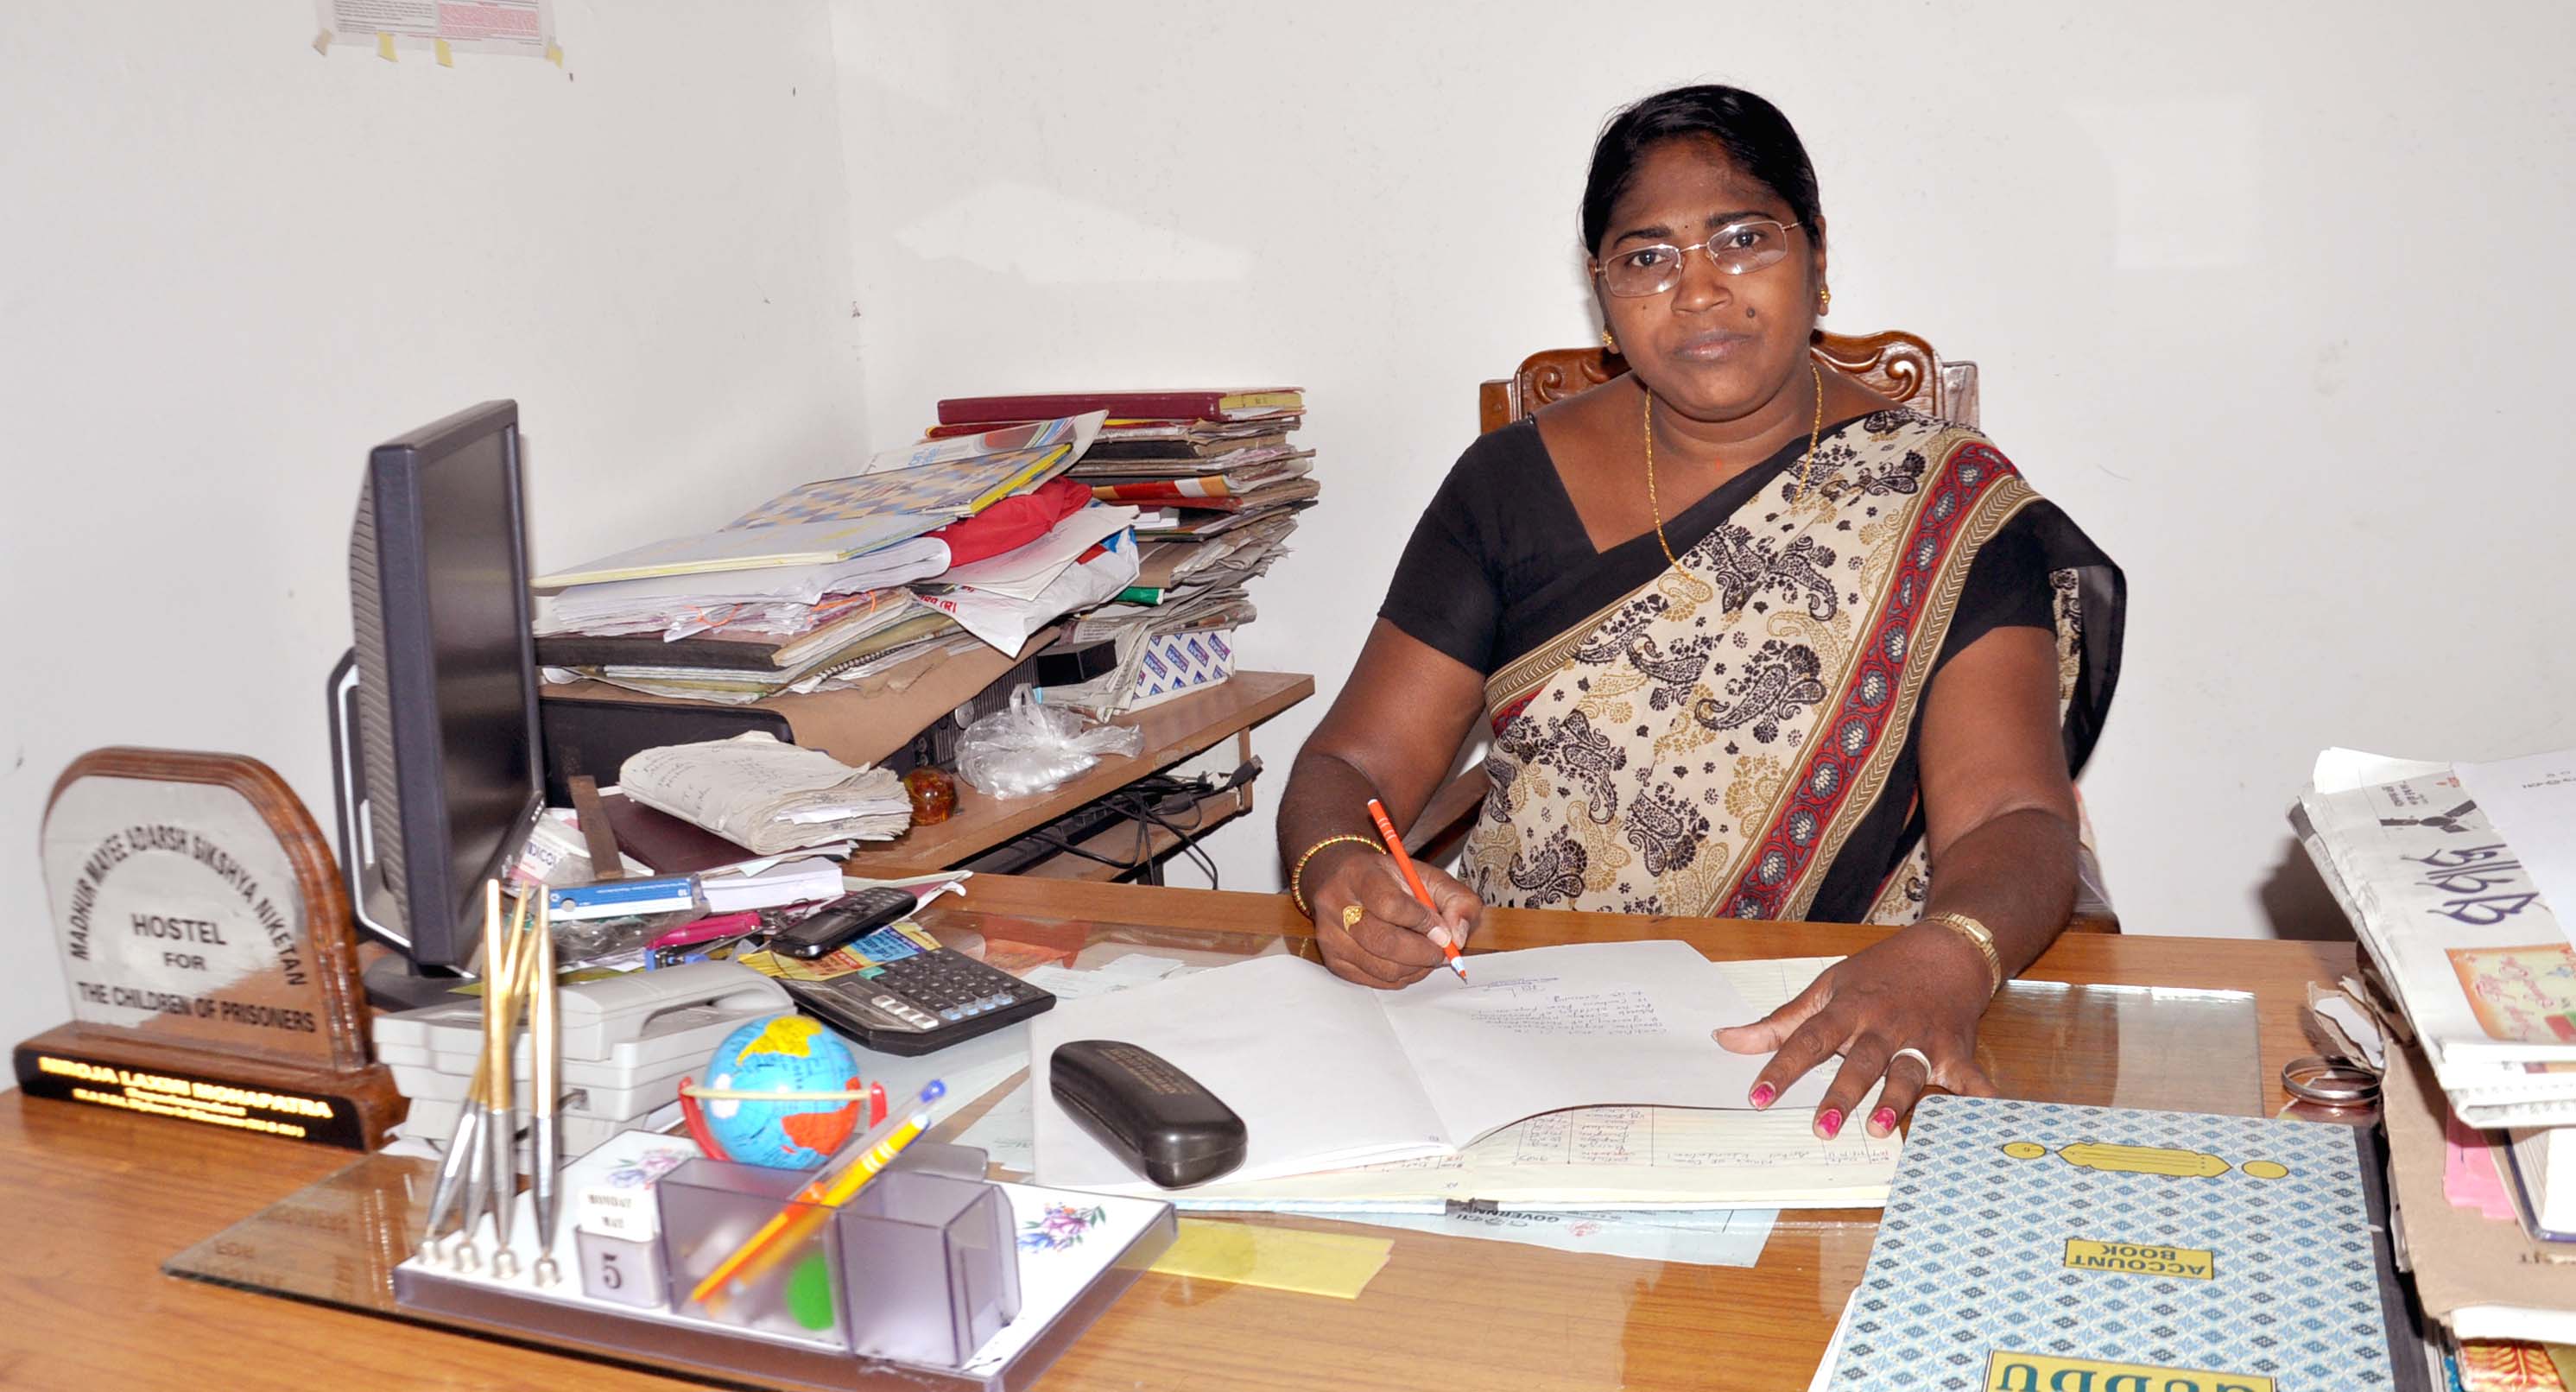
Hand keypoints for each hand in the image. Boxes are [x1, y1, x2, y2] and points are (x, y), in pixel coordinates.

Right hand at [1309, 846, 1482, 988]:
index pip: (1390, 904)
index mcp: (1359, 873)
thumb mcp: (1428, 876)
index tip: (1442, 930)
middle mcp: (1336, 903)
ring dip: (1414, 968)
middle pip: (1382, 941)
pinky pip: (1374, 980)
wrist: (1346, 881)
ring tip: (1425, 955)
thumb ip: (1456, 899)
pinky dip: (1400, 977)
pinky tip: (1408, 962)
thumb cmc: (1389, 880)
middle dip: (1422, 952)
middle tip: (1441, 951)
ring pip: (1381, 967)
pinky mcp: (1333, 959)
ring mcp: (1330, 934)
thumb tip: (1457, 936)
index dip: (1423, 922)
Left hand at [1713, 924, 1999, 1137]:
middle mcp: (1883, 1026)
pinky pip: (1968, 1078)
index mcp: (1848, 1009)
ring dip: (1895, 1102)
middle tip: (1822, 1128)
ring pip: (1907, 1073)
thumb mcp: (1827, 989)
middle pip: (1859, 1062)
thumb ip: (1780, 1022)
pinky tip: (1983, 1119)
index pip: (1808, 1039)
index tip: (1757, 1096)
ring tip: (1878, 1129)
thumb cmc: (1879, 974)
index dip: (1781, 1067)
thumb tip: (1725, 1039)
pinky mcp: (1955, 1050)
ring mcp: (1922, 1039)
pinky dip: (1979, 1099)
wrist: (1946, 950)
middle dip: (1841, 1095)